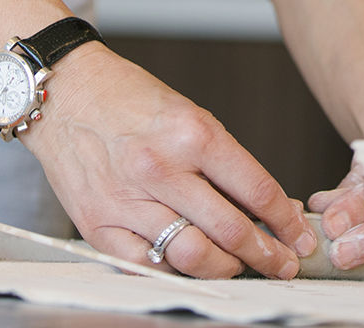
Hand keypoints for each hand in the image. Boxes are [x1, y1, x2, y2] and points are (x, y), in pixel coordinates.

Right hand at [25, 43, 315, 278]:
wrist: (63, 93)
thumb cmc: (128, 99)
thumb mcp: (188, 115)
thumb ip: (223, 162)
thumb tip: (264, 205)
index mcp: (192, 133)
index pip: (256, 190)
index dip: (286, 221)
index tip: (299, 236)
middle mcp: (161, 168)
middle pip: (231, 231)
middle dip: (267, 256)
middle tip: (283, 264)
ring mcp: (127, 200)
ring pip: (193, 256)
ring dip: (227, 269)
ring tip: (240, 266)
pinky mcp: (98, 224)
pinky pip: (147, 266)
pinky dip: (175, 270)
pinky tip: (190, 264)